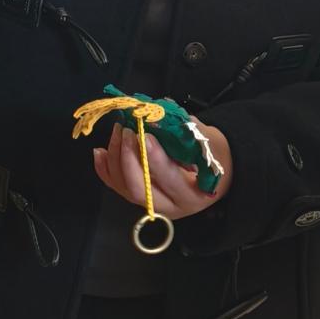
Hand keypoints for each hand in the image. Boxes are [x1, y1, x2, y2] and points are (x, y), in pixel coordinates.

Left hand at [93, 120, 233, 222]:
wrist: (219, 173)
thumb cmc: (217, 156)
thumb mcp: (210, 141)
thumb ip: (185, 129)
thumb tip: (158, 111)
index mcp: (193, 194)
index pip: (169, 179)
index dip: (155, 158)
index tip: (145, 134)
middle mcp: (172, 207)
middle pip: (140, 190)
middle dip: (128, 159)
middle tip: (126, 131)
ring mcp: (154, 206)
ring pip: (125, 189)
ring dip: (115, 160)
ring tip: (117, 133)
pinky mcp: (142, 199)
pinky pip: (118, 188)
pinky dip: (106, 170)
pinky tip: (99, 152)